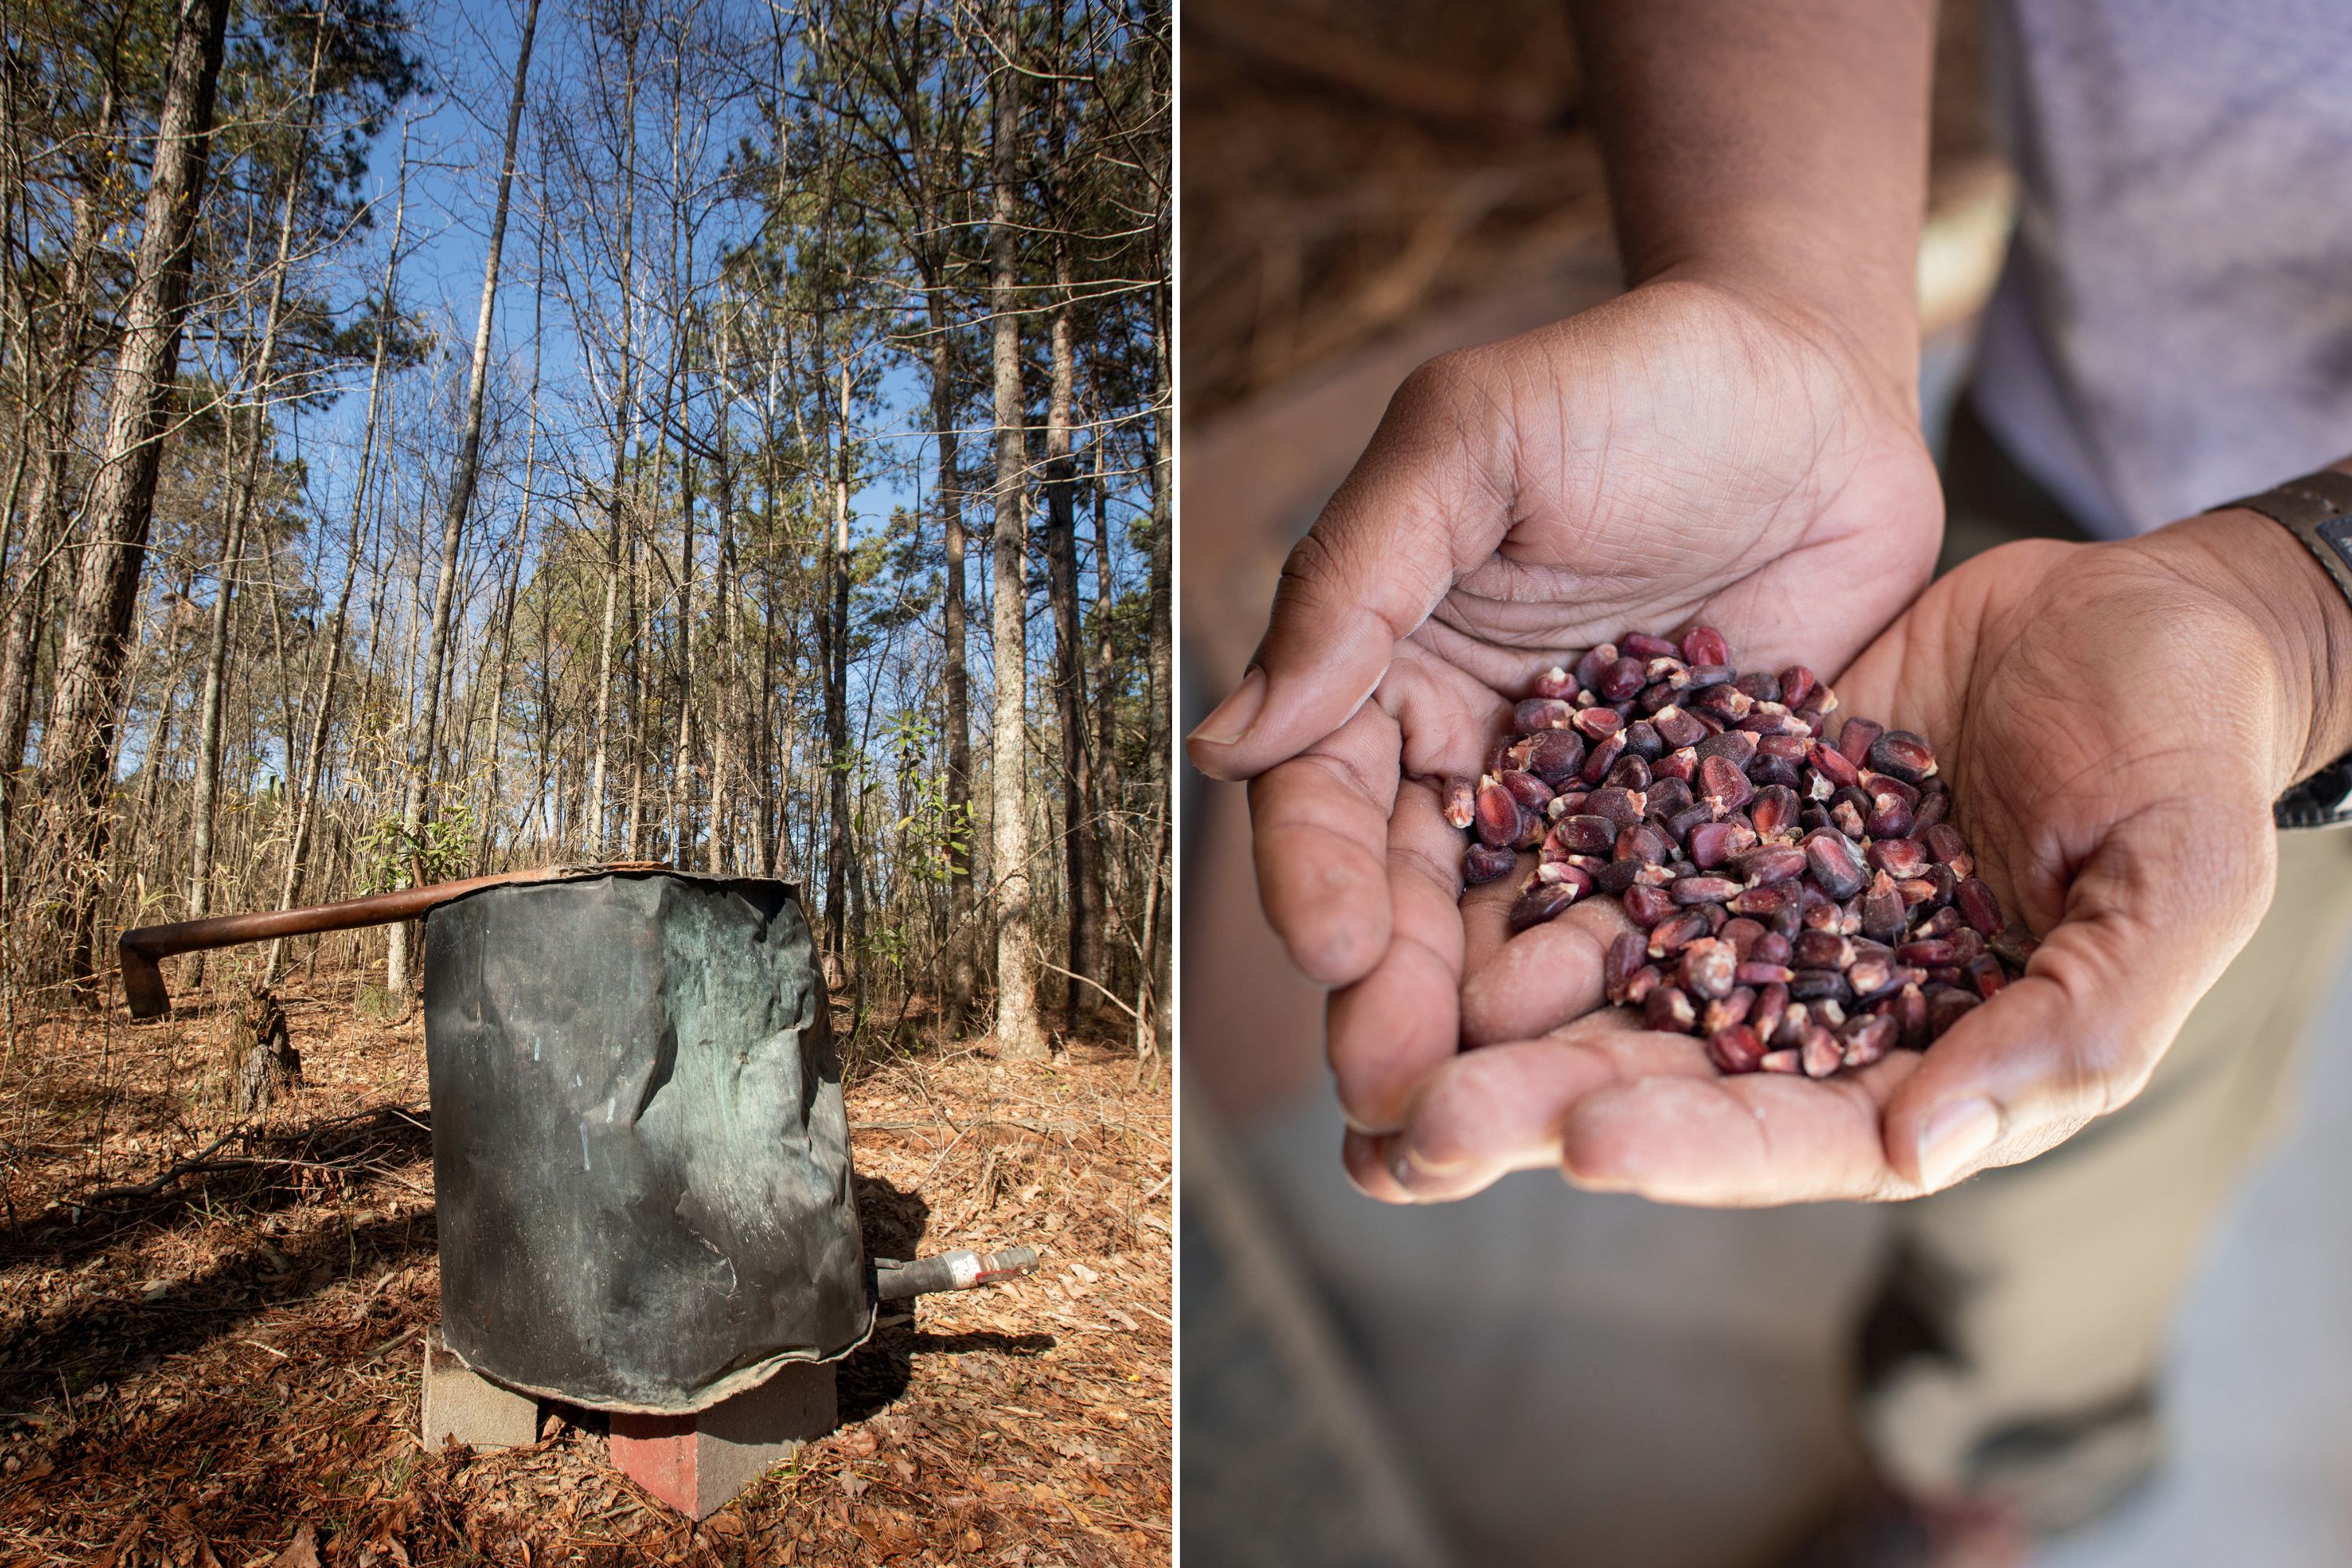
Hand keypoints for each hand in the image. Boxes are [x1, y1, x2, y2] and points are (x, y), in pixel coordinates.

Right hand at [1186, 277, 1940, 1133]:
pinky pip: (1659, 930)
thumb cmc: (1628, 383)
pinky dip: (1637, 995)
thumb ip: (1355, 581)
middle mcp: (1472, 763)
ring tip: (1494, 1113)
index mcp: (1387, 676)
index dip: (1317, 878)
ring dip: (1498, 1032)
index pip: (1324, 800)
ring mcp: (1586, 811)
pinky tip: (1631, 1060)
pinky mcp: (1700, 838)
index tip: (1331, 947)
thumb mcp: (1472, 441)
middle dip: (1393, 1000)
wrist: (1816, 382)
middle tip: (1394, 1094)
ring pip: (1518, 940)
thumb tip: (1224, 740)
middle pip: (1410, 902)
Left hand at [1354, 509, 2351, 1204]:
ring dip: (1484, 1025)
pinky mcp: (1702, 815)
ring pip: (1598, 985)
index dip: (1692, 1145)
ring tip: (1365, 1055)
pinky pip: (1592, 858)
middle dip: (1535, 1109)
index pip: (1791, 1131)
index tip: (1583, 1140)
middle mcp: (1810, 1008)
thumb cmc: (2183, 750)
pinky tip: (1413, 907)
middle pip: (1659, 1082)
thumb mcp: (2172, 880)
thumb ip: (2075, 1020)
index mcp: (1926, 1061)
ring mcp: (1747, 912)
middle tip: (1413, 1125)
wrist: (2134, 610)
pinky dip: (1508, 892)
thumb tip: (1920, 1145)